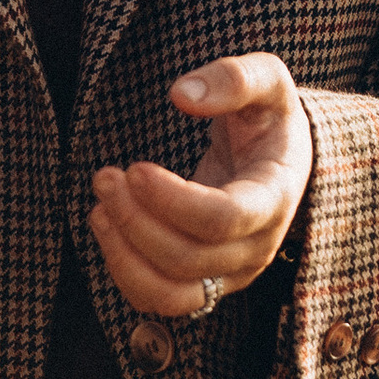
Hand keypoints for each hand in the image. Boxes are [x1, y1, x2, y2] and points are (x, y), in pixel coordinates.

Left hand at [88, 52, 315, 319]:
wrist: (278, 160)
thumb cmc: (268, 118)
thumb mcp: (268, 81)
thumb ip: (236, 78)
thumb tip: (183, 95)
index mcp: (275, 196)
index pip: (225, 219)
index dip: (172, 200)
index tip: (135, 169)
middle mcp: (257, 246)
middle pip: (188, 257)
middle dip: (135, 219)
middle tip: (106, 177)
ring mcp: (232, 273)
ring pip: (172, 294)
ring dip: (124, 254)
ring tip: (99, 207)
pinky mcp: (207, 283)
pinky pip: (160, 300)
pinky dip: (124, 271)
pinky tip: (106, 226)